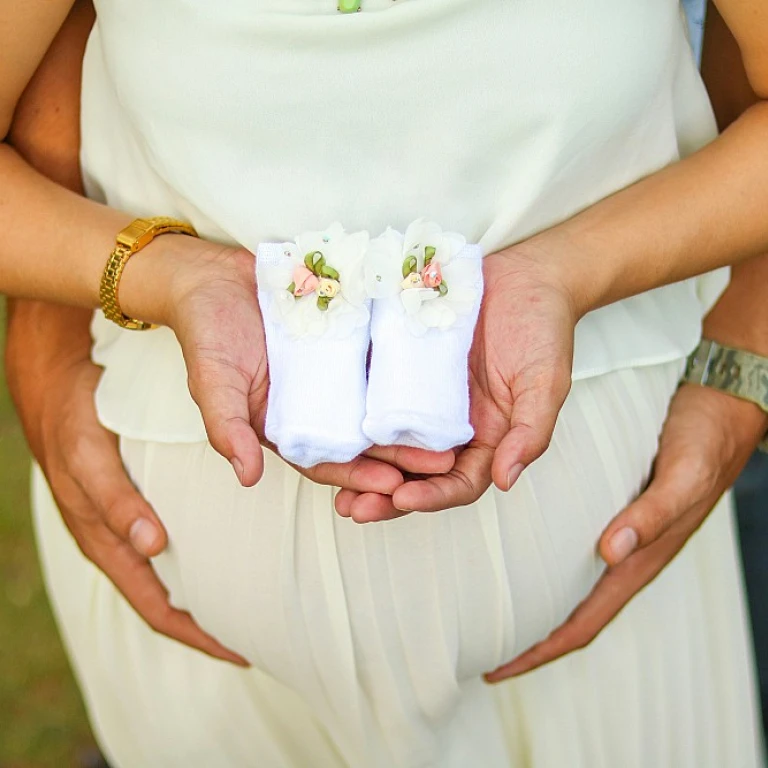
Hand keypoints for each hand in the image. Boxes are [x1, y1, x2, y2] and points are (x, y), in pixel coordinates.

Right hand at [10, 349, 248, 665]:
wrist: (55, 384)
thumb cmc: (72, 421)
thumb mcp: (90, 460)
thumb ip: (118, 503)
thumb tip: (152, 546)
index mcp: (105, 543)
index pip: (156, 608)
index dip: (196, 634)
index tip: (238, 651)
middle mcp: (117, 540)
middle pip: (168, 598)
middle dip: (208, 620)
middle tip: (258, 628)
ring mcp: (126, 522)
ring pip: (170, 571)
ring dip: (206, 588)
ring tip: (251, 593)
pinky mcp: (136, 500)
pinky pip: (169, 539)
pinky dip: (198, 551)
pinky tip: (226, 542)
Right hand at [137, 239, 454, 492]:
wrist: (216, 275)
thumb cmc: (208, 330)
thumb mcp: (213, 381)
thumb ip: (227, 428)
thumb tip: (247, 477)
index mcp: (286, 426)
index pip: (327, 462)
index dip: (359, 476)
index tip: (392, 484)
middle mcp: (316, 407)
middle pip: (364, 441)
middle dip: (401, 457)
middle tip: (441, 464)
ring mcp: (336, 375)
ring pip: (379, 408)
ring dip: (413, 423)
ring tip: (452, 433)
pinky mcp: (350, 342)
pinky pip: (381, 364)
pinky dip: (406, 376)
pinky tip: (438, 383)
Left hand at [335, 247, 576, 520]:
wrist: (523, 277)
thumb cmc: (542, 328)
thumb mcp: (545, 382)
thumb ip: (531, 432)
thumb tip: (507, 479)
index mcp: (485, 439)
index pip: (457, 482)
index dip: (431, 496)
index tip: (403, 498)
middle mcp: (448, 427)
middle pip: (413, 473)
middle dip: (383, 495)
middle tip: (353, 506)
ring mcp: (421, 399)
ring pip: (386, 443)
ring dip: (359, 465)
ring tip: (328, 478)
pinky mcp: (399, 369)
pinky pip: (373, 396)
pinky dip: (350, 415)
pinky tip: (326, 423)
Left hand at [485, 382, 767, 681]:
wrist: (721, 407)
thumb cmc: (705, 441)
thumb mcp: (683, 476)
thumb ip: (652, 514)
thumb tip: (611, 553)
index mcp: (640, 559)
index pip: (584, 622)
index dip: (542, 650)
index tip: (500, 667)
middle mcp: (625, 553)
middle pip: (569, 610)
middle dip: (527, 635)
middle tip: (479, 644)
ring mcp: (619, 532)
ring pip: (567, 580)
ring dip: (530, 598)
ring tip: (487, 603)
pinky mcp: (611, 506)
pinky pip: (570, 544)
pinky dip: (541, 557)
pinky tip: (516, 547)